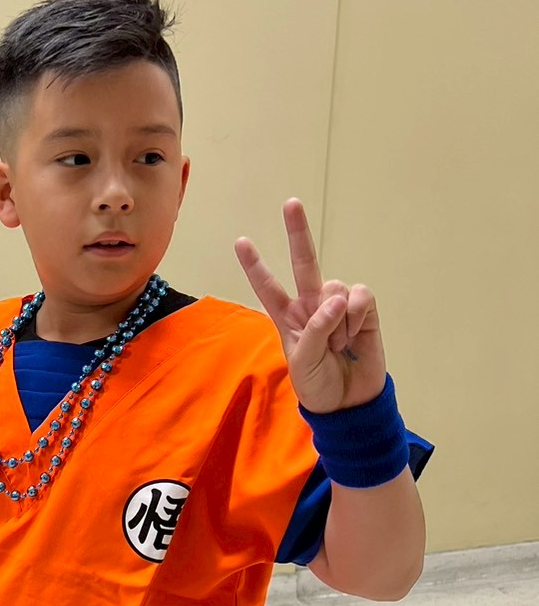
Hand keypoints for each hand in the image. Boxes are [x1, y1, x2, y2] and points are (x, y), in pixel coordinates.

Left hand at [234, 199, 386, 413]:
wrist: (350, 402)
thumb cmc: (319, 385)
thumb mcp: (303, 363)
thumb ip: (315, 330)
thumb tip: (336, 298)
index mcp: (288, 318)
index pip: (268, 288)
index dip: (256, 266)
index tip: (241, 242)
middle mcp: (311, 305)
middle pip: (304, 262)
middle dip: (298, 232)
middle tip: (291, 203)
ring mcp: (338, 305)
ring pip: (334, 288)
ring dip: (336, 322)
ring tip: (337, 347)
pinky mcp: (364, 310)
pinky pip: (358, 296)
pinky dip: (355, 316)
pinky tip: (353, 336)